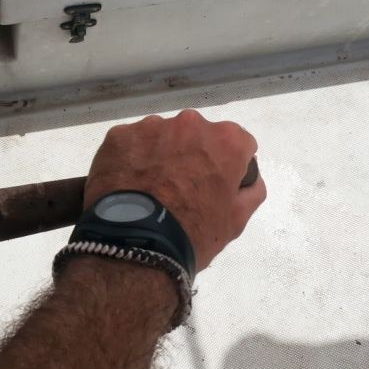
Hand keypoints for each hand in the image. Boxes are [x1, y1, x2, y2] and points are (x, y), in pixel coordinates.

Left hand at [85, 109, 265, 271]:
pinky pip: (131, 145)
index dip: (228, 167)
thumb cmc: (193, 233)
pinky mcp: (118, 137)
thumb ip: (250, 190)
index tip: (214, 187)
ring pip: (162, 137)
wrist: (135, 245)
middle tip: (180, 191)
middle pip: (197, 137)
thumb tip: (247, 178)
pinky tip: (128, 186)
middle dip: (192, 156)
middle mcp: (190, 123)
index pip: (237, 145)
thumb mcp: (236, 219)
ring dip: (160, 156)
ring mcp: (151, 127)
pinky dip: (131, 160)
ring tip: (149, 190)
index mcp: (226, 140)